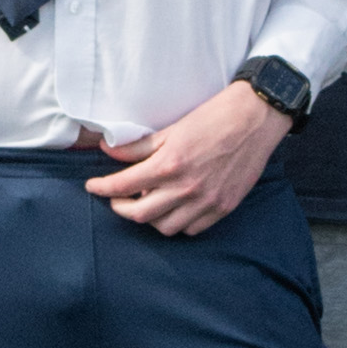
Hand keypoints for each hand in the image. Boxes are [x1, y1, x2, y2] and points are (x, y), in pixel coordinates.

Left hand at [85, 81, 289, 234]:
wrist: (254, 119)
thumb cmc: (212, 118)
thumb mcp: (170, 129)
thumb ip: (137, 147)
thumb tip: (107, 151)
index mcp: (168, 165)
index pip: (122, 186)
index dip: (102, 189)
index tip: (92, 187)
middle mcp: (185, 188)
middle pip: (139, 215)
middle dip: (121, 208)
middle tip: (117, 199)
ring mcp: (206, 201)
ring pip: (165, 227)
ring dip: (150, 218)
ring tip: (146, 203)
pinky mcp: (223, 207)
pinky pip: (192, 229)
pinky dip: (177, 223)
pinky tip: (173, 209)